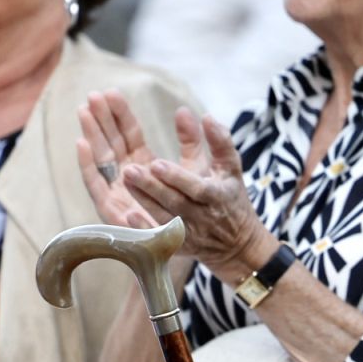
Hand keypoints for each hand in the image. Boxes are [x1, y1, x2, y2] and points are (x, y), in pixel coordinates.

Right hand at [77, 90, 204, 228]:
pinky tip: (82, 144)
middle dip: (102, 119)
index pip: (129, 135)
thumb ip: (192, 141)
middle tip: (94, 95)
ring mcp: (119, 193)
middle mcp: (128, 177)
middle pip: (112, 142)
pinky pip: (97, 186)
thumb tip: (185, 111)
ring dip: (91, 135)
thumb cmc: (200, 204)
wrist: (206, 241)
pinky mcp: (113, 211)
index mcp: (146, 165)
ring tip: (84, 111)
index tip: (111, 92)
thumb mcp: (199, 168)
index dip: (120, 114)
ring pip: (102, 159)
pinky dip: (88, 165)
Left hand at [115, 107, 267, 271]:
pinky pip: (157, 239)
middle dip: (152, 187)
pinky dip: (143, 229)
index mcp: (216, 196)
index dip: (176, 177)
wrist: (237, 244)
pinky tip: (128, 216)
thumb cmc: (232, 198)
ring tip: (125, 179)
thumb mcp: (231, 168)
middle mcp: (201, 216)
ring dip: (142, 200)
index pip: (195, 187)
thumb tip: (206, 116)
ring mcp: (188, 233)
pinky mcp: (177, 245)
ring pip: (161, 217)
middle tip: (130, 170)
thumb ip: (219, 141)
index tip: (156, 163)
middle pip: (174, 202)